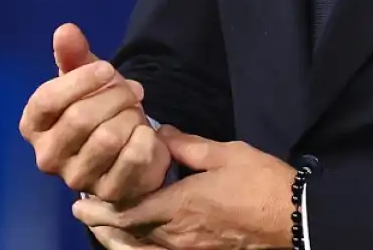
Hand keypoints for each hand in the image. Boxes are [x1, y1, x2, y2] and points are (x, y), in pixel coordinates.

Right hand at [22, 24, 169, 202]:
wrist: (126, 149)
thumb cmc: (98, 109)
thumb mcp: (84, 77)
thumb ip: (72, 55)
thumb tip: (65, 30)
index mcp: (33, 126)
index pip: (47, 100)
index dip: (79, 81)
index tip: (107, 69)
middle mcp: (47, 157)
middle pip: (80, 119)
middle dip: (113, 97)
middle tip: (130, 91)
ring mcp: (77, 179)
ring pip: (108, 138)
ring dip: (130, 115)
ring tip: (134, 111)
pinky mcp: (109, 193)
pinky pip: (132, 157)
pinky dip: (145, 137)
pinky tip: (145, 134)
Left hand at [74, 127, 295, 249]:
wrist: (292, 219)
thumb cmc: (259, 182)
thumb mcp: (224, 153)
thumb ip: (187, 145)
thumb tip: (161, 133)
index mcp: (177, 206)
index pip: (126, 211)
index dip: (100, 208)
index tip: (81, 199)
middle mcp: (175, 235)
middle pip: (127, 234)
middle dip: (102, 223)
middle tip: (83, 212)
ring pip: (140, 249)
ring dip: (117, 239)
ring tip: (103, 228)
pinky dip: (140, 249)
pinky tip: (137, 242)